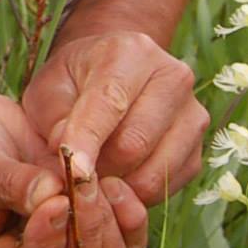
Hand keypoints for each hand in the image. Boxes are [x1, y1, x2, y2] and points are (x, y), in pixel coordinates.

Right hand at [0, 85, 143, 247]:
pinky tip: (116, 184)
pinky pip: (123, 242)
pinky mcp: (82, 231)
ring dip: (109, 225)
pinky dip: (127, 218)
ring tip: (94, 179)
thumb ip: (13, 184)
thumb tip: (53, 194)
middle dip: (84, 229)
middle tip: (81, 178)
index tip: (55, 201)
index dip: (48, 246)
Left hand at [21, 31, 209, 205]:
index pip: (110, 103)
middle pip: (134, 143)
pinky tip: (117, 179)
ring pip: (154, 171)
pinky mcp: (199, 148)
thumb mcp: (47, 91)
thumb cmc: (72, 83)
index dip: (87, 141)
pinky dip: (138, 194)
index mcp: (131, 52)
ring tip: (94, 175)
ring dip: (118, 185)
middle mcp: (173, 77)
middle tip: (73, 173)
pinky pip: (168, 187)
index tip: (71, 172)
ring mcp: (193, 113)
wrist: (107, 77)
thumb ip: (53, 120)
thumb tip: (72, 159)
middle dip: (98, 168)